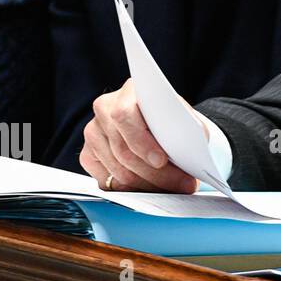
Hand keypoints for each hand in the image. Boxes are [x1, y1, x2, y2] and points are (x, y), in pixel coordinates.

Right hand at [79, 78, 202, 192]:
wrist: (161, 121)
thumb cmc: (171, 117)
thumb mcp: (182, 115)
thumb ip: (184, 126)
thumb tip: (193, 149)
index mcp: (129, 91)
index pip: (125, 116)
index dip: (142, 141)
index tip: (161, 160)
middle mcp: (105, 108)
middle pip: (123, 150)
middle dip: (155, 173)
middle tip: (181, 184)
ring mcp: (93, 132)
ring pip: (118, 169)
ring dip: (149, 184)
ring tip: (173, 188)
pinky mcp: (88, 154)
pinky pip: (107, 180)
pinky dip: (133, 188)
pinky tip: (152, 188)